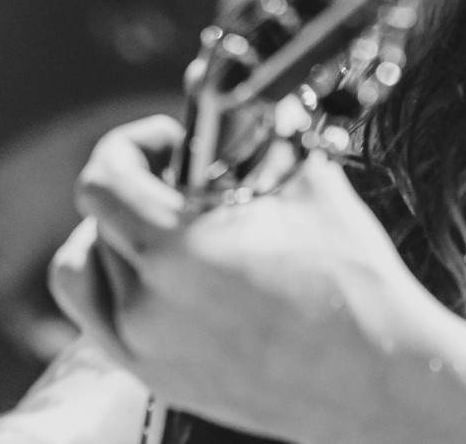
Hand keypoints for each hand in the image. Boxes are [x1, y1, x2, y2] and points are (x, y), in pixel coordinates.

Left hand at [48, 115, 465, 443]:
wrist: (380, 379)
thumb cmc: (354, 284)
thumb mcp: (310, 186)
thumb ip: (264, 132)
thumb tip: (238, 86)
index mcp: (179, 248)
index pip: (102, 180)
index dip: (130, 145)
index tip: (170, 142)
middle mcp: (149, 304)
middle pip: (94, 221)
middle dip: (134, 187)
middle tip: (181, 181)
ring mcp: (148, 349)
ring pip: (86, 274)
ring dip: (114, 239)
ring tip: (161, 230)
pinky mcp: (159, 380)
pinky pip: (102, 322)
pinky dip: (118, 288)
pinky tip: (162, 275)